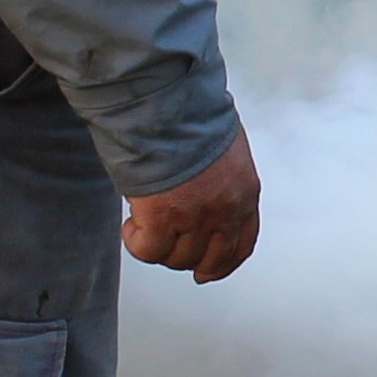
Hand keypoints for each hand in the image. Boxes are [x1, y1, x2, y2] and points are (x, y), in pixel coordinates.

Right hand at [123, 127, 260, 282]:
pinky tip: (131, 225)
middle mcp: (226, 209)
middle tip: (166, 247)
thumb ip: (220, 181)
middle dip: (186, 259)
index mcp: (245, 191)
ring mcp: (196, 216)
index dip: (223, 264)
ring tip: (144, 224)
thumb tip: (204, 196)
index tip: (209, 271)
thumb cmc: (190, 115)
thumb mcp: (225, 151)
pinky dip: (137, 242)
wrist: (167, 105)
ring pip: (176, 258)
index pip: (242, 244)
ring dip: (158, 247)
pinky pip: (149, 250)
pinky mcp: (164, 218)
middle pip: (209, 259)